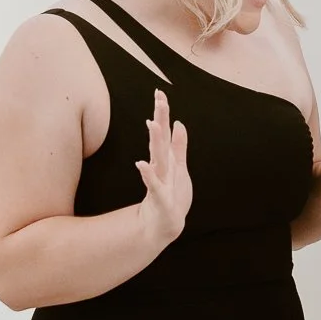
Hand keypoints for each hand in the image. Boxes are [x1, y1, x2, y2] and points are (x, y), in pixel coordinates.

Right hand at [136, 89, 191, 248]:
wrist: (165, 226)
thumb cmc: (172, 196)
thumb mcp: (179, 168)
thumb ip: (179, 146)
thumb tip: (179, 123)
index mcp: (165, 160)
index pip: (164, 133)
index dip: (162, 114)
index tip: (160, 93)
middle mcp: (160, 168)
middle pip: (160, 140)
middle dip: (160, 119)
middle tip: (158, 99)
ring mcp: (159, 182)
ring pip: (158, 159)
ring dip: (155, 142)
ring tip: (152, 123)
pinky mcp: (160, 199)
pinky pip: (154, 185)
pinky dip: (148, 175)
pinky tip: (141, 164)